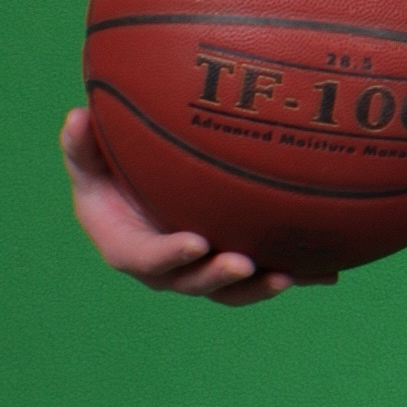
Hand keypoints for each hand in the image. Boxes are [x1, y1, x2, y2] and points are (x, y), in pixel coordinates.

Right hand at [58, 106, 322, 305]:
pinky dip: (296, 275)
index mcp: (128, 248)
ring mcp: (201, 270)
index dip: (170, 255)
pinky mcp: (232, 264)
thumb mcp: (88, 158)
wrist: (139, 190)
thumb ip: (81, 145)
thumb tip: (75, 117)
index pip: (147, 258)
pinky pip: (263, 274)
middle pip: (193, 282)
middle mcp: (167, 268)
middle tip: (243, 263)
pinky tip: (331, 273)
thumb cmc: (108, 173)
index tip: (194, 242)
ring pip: (232, 289)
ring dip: (259, 286)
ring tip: (288, 277)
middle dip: (218, 278)